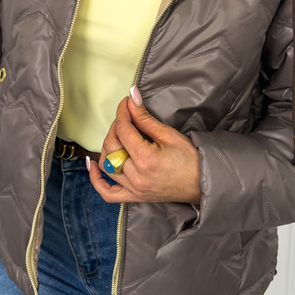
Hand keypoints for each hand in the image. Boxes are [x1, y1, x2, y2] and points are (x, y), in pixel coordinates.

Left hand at [88, 87, 200, 204]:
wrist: (202, 183)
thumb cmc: (190, 158)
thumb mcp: (169, 134)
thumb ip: (145, 118)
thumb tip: (131, 97)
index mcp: (146, 159)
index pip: (124, 130)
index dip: (122, 112)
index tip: (126, 102)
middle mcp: (136, 176)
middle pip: (112, 145)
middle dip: (116, 126)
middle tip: (126, 116)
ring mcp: (133, 189)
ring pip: (107, 165)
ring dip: (107, 146)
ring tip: (118, 135)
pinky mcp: (134, 197)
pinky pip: (107, 193)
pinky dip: (97, 179)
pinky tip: (93, 164)